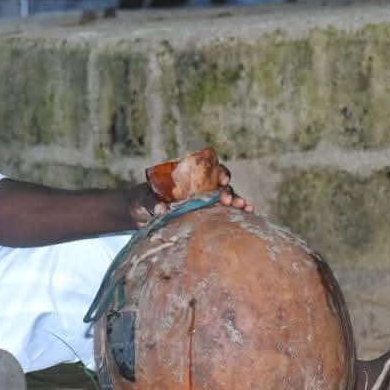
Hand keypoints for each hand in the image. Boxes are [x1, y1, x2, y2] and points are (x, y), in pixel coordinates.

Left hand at [135, 150, 253, 227]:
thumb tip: (162, 208)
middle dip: (229, 192)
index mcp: (188, 177)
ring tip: (246, 209)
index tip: (222, 180)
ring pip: (227, 201)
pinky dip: (237, 216)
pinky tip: (249, 218)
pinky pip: (224, 216)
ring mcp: (204, 203)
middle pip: (222, 186)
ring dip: (238, 203)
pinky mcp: (205, 218)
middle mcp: (200, 188)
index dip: (219, 173)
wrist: (140, 215)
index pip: (209, 170)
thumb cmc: (142, 200)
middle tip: (230, 201)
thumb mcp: (143, 198)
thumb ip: (152, 202)